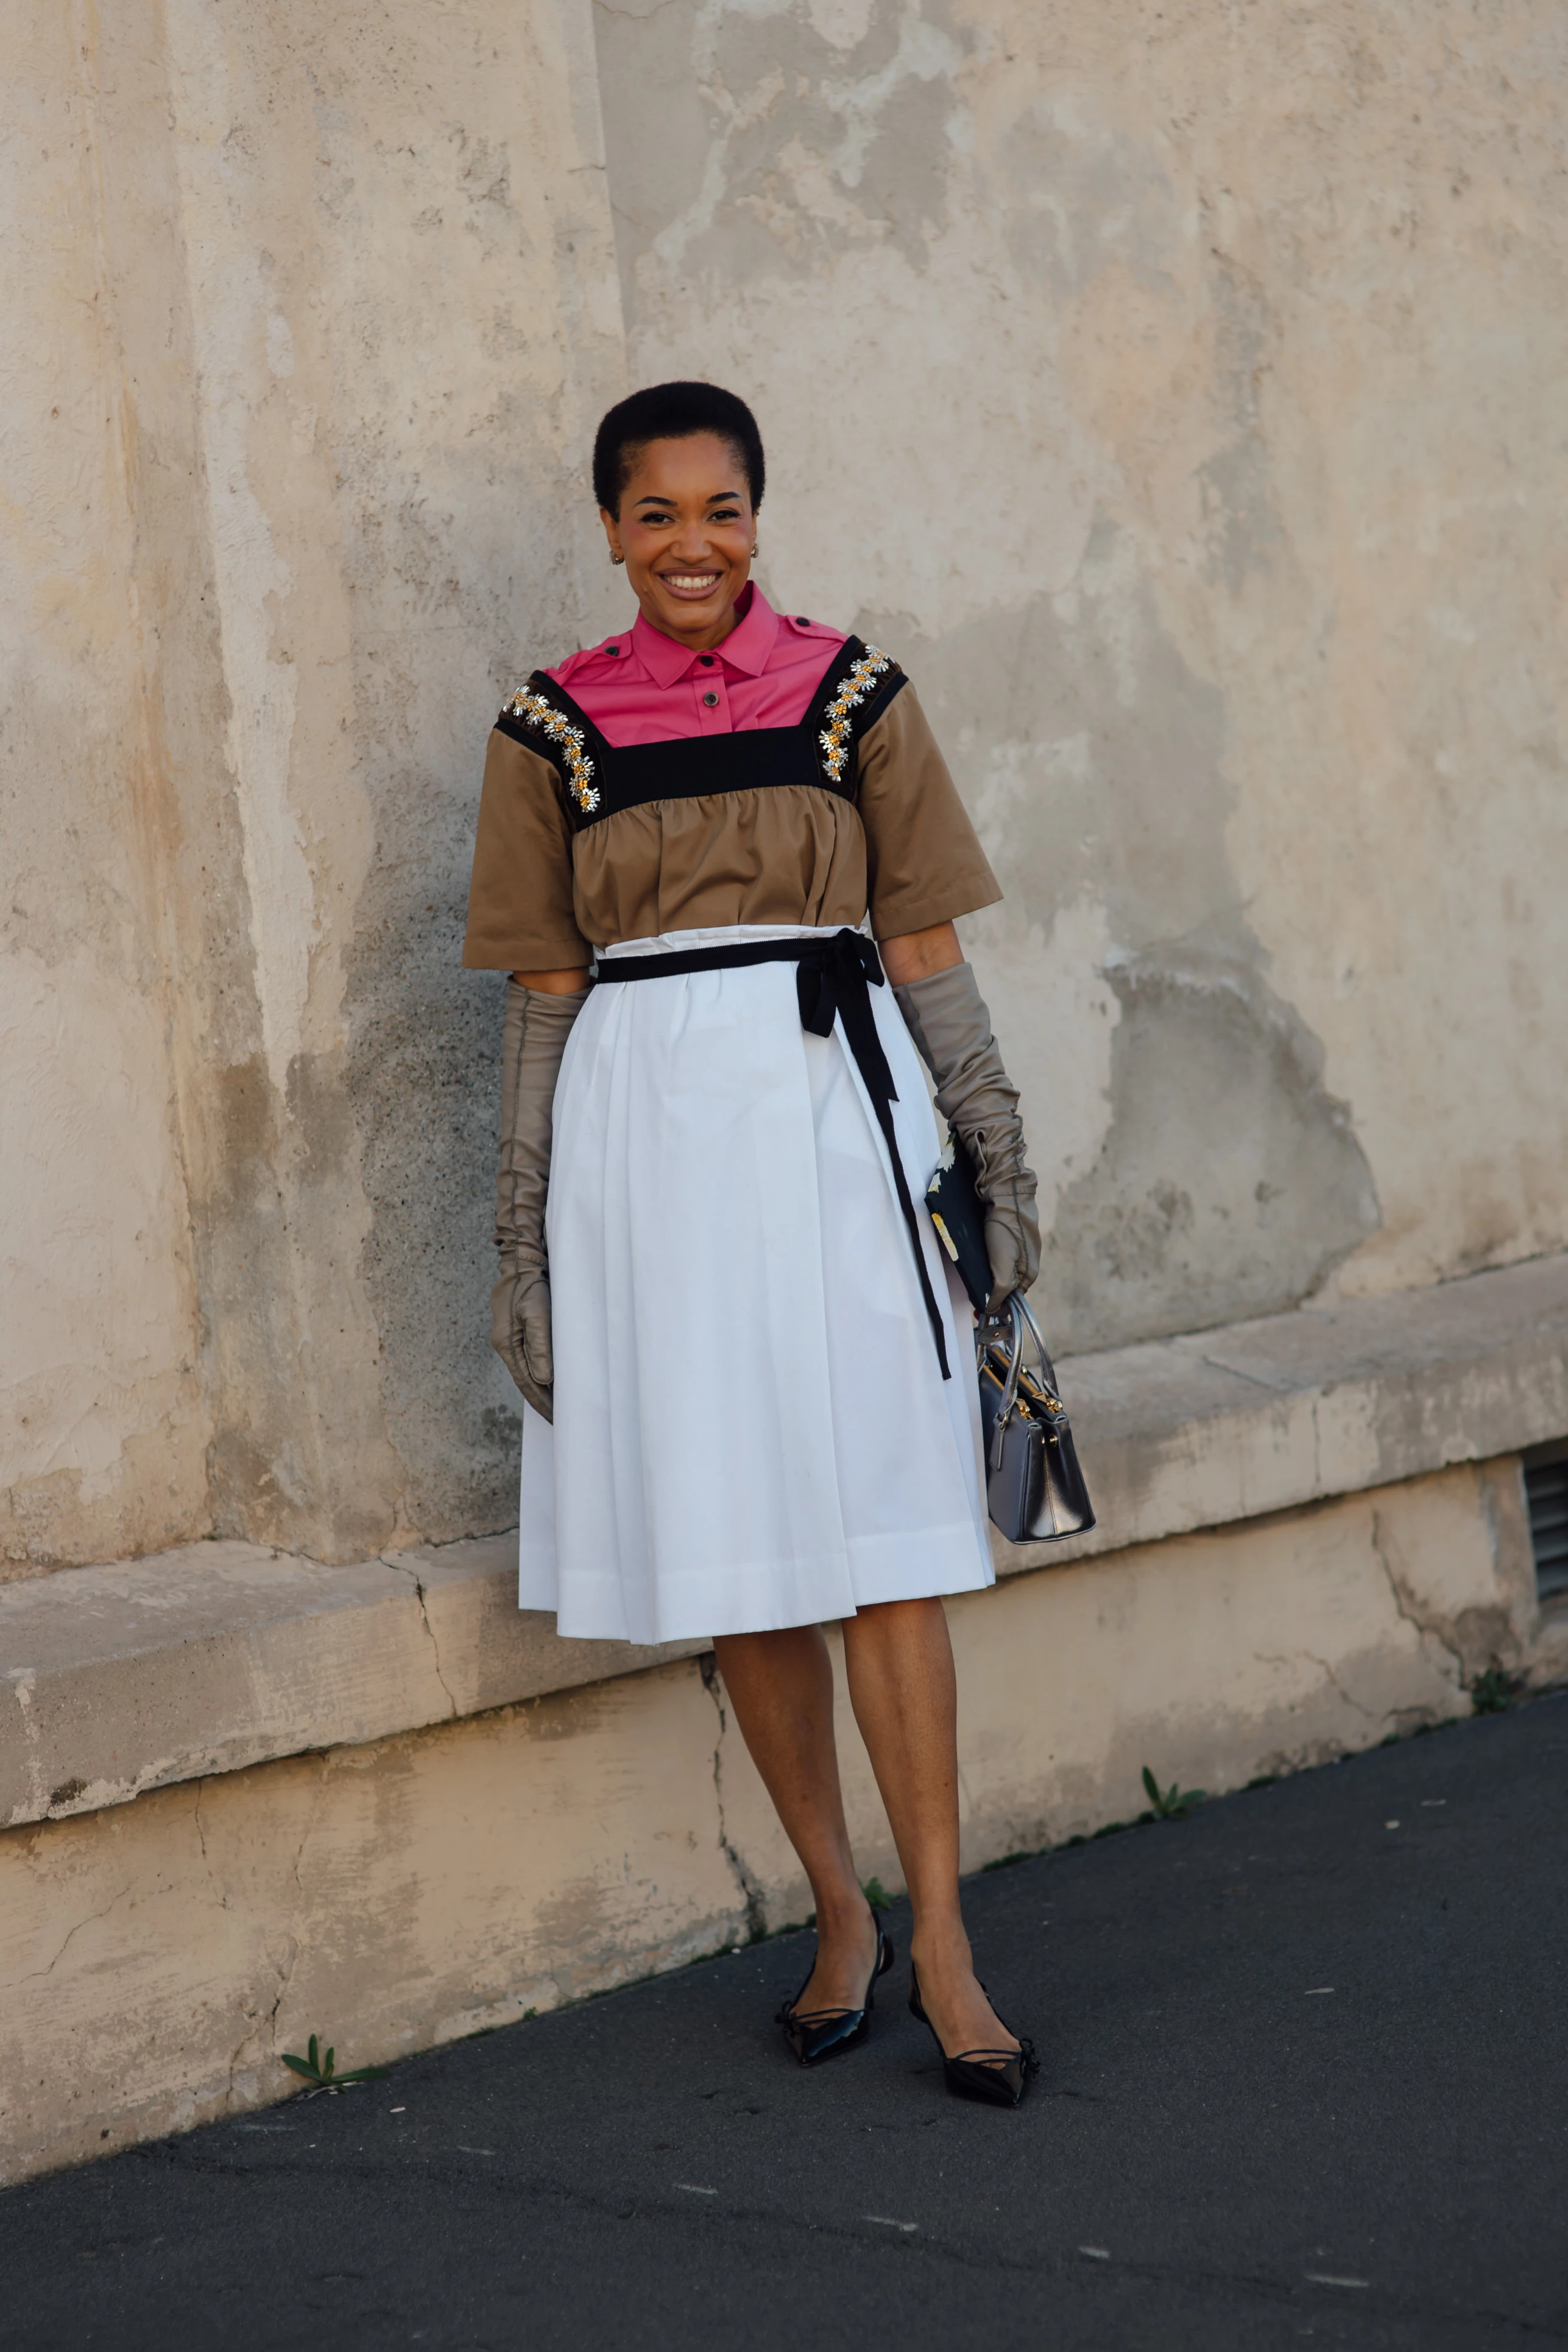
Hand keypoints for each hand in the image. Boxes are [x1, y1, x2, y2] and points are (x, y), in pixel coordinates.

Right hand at [490, 1265, 553, 1421]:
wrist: (521, 1259)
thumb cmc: (531, 1284)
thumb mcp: (538, 1313)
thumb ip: (540, 1346)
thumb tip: (543, 1380)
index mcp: (507, 1344)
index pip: (527, 1383)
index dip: (542, 1403)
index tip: (557, 1420)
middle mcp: (506, 1345)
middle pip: (526, 1381)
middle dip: (542, 1401)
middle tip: (561, 1421)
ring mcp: (510, 1337)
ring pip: (528, 1371)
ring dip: (542, 1389)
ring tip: (559, 1406)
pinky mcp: (517, 1329)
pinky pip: (529, 1358)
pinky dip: (541, 1371)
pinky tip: (551, 1378)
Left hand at [982, 1173, 1040, 1304]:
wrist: (1008, 1196)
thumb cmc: (1006, 1231)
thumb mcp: (1003, 1267)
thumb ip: (1000, 1290)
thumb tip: (993, 1309)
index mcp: (1030, 1274)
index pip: (1012, 1299)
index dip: (995, 1306)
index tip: (978, 1308)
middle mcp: (1028, 1263)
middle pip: (1007, 1286)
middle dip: (991, 1292)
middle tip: (972, 1294)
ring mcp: (1022, 1249)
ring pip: (1002, 1270)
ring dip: (989, 1276)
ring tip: (974, 1275)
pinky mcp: (1013, 1237)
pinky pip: (1000, 1255)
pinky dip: (989, 1261)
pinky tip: (980, 1257)